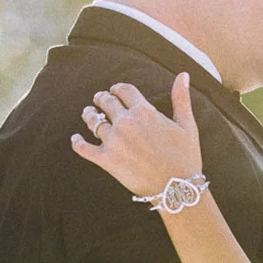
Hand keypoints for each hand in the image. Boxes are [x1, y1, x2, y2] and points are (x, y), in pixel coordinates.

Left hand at [71, 73, 204, 200]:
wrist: (176, 188)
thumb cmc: (185, 157)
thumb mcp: (187, 125)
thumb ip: (181, 98)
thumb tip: (183, 74)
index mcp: (145, 111)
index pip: (124, 90)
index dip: (117, 88)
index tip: (115, 90)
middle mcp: (126, 123)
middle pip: (106, 102)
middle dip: (102, 98)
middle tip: (99, 99)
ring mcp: (114, 141)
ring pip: (93, 121)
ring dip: (89, 115)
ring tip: (88, 113)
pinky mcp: (106, 160)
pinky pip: (84, 148)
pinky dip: (77, 142)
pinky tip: (75, 138)